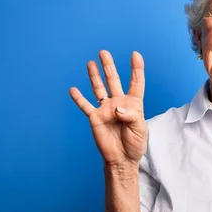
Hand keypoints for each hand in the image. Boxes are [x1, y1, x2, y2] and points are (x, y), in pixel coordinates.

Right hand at [69, 50, 146, 165]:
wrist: (122, 159)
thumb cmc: (135, 144)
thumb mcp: (139, 129)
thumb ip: (131, 116)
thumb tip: (117, 107)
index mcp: (133, 104)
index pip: (136, 82)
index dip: (136, 69)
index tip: (135, 55)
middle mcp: (119, 103)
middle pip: (113, 80)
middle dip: (109, 66)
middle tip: (104, 52)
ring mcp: (106, 109)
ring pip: (99, 89)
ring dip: (95, 76)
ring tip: (91, 63)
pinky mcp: (95, 118)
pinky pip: (85, 106)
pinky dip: (79, 98)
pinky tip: (72, 89)